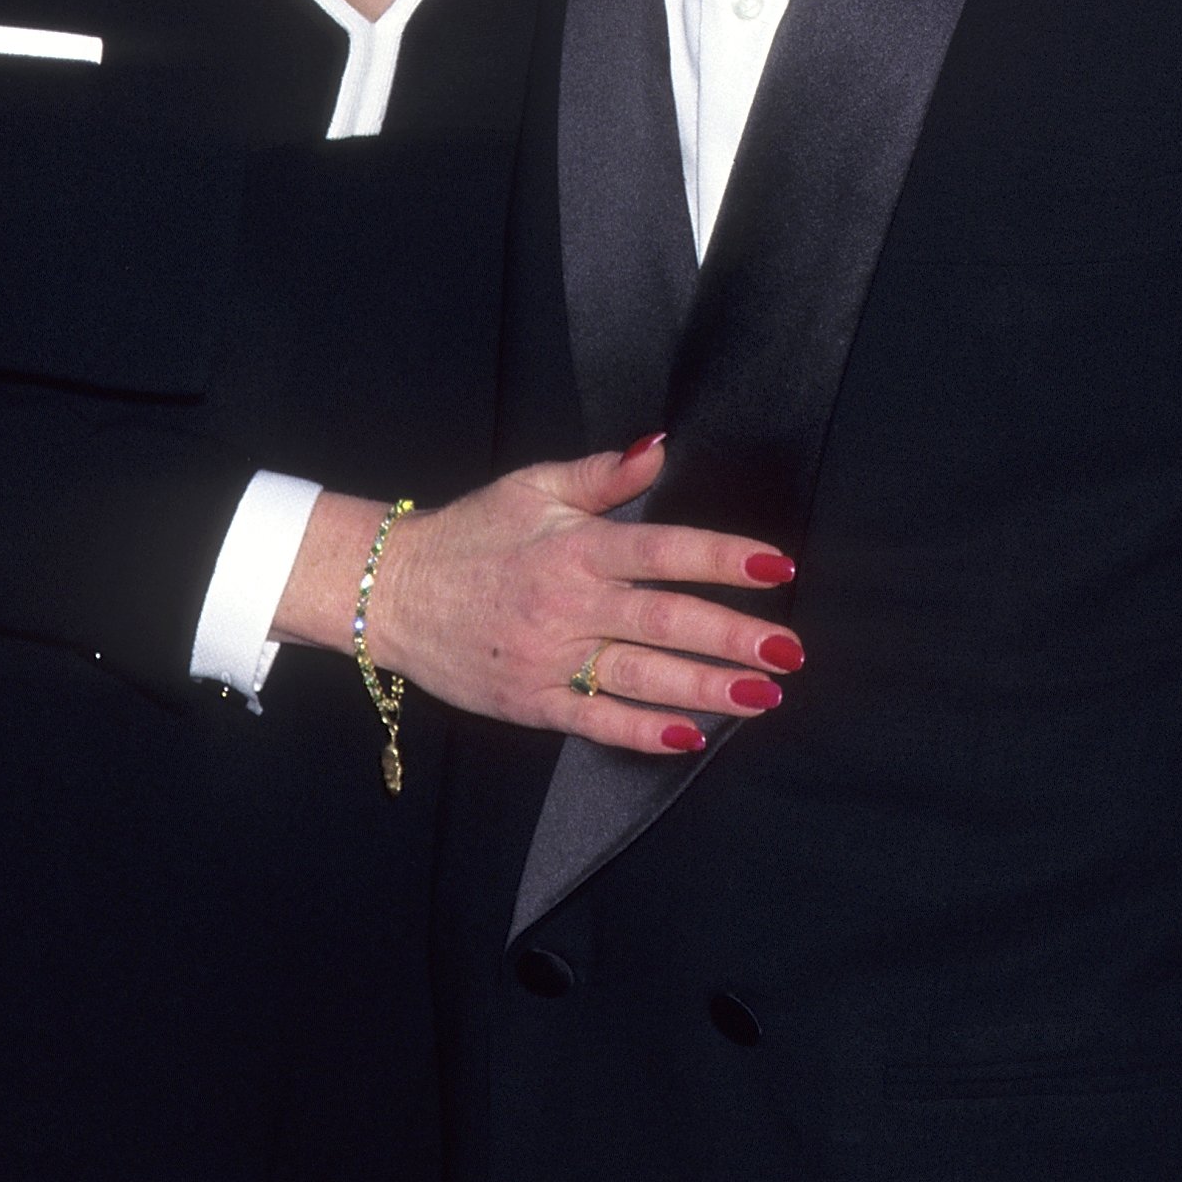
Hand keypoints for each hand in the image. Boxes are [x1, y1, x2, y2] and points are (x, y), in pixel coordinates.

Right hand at [280, 439, 803, 756]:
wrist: (390, 591)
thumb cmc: (469, 533)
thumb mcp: (532, 487)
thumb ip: (602, 475)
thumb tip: (661, 446)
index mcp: (575, 545)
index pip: (664, 549)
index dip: (724, 557)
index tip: (779, 566)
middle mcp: (569, 603)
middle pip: (664, 620)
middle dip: (734, 636)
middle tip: (791, 649)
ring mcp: (550, 657)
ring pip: (641, 676)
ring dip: (707, 688)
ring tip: (765, 695)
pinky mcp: (531, 701)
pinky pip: (596, 720)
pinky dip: (643, 732)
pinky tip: (690, 735)